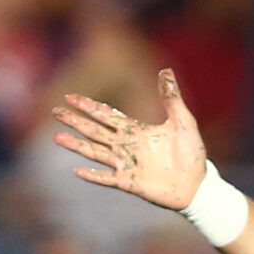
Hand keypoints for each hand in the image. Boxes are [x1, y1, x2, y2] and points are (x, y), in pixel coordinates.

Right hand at [52, 70, 207, 210]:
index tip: (71, 97)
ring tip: (58, 137)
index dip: (89, 106)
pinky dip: (94, 176)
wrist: (197, 183)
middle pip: (94, 131)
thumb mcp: (183, 120)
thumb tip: (165, 70)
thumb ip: (171, 97)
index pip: (106, 115)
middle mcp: (126, 146)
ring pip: (95, 152)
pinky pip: (108, 178)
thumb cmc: (191, 153)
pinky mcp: (130, 183)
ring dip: (77, 145)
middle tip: (56, 112)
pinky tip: (78, 171)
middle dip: (75, 121)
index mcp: (136, 130)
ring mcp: (126, 164)